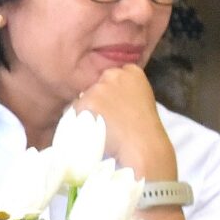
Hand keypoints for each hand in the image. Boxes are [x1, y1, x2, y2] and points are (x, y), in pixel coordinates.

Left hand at [71, 64, 177, 181]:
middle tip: (108, 118)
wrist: (142, 147)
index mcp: (133, 72)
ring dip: (87, 111)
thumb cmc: (144, 130)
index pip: (112, 75)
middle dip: (98, 100)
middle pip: (96, 85)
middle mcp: (114, 74)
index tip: (116, 105)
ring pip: (84, 98)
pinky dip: (80, 121)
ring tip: (102, 127)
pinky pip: (74, 111)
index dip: (111, 91)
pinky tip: (94, 130)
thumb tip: (106, 97)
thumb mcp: (140, 101)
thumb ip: (124, 92)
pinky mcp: (86, 101)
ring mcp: (99, 87)